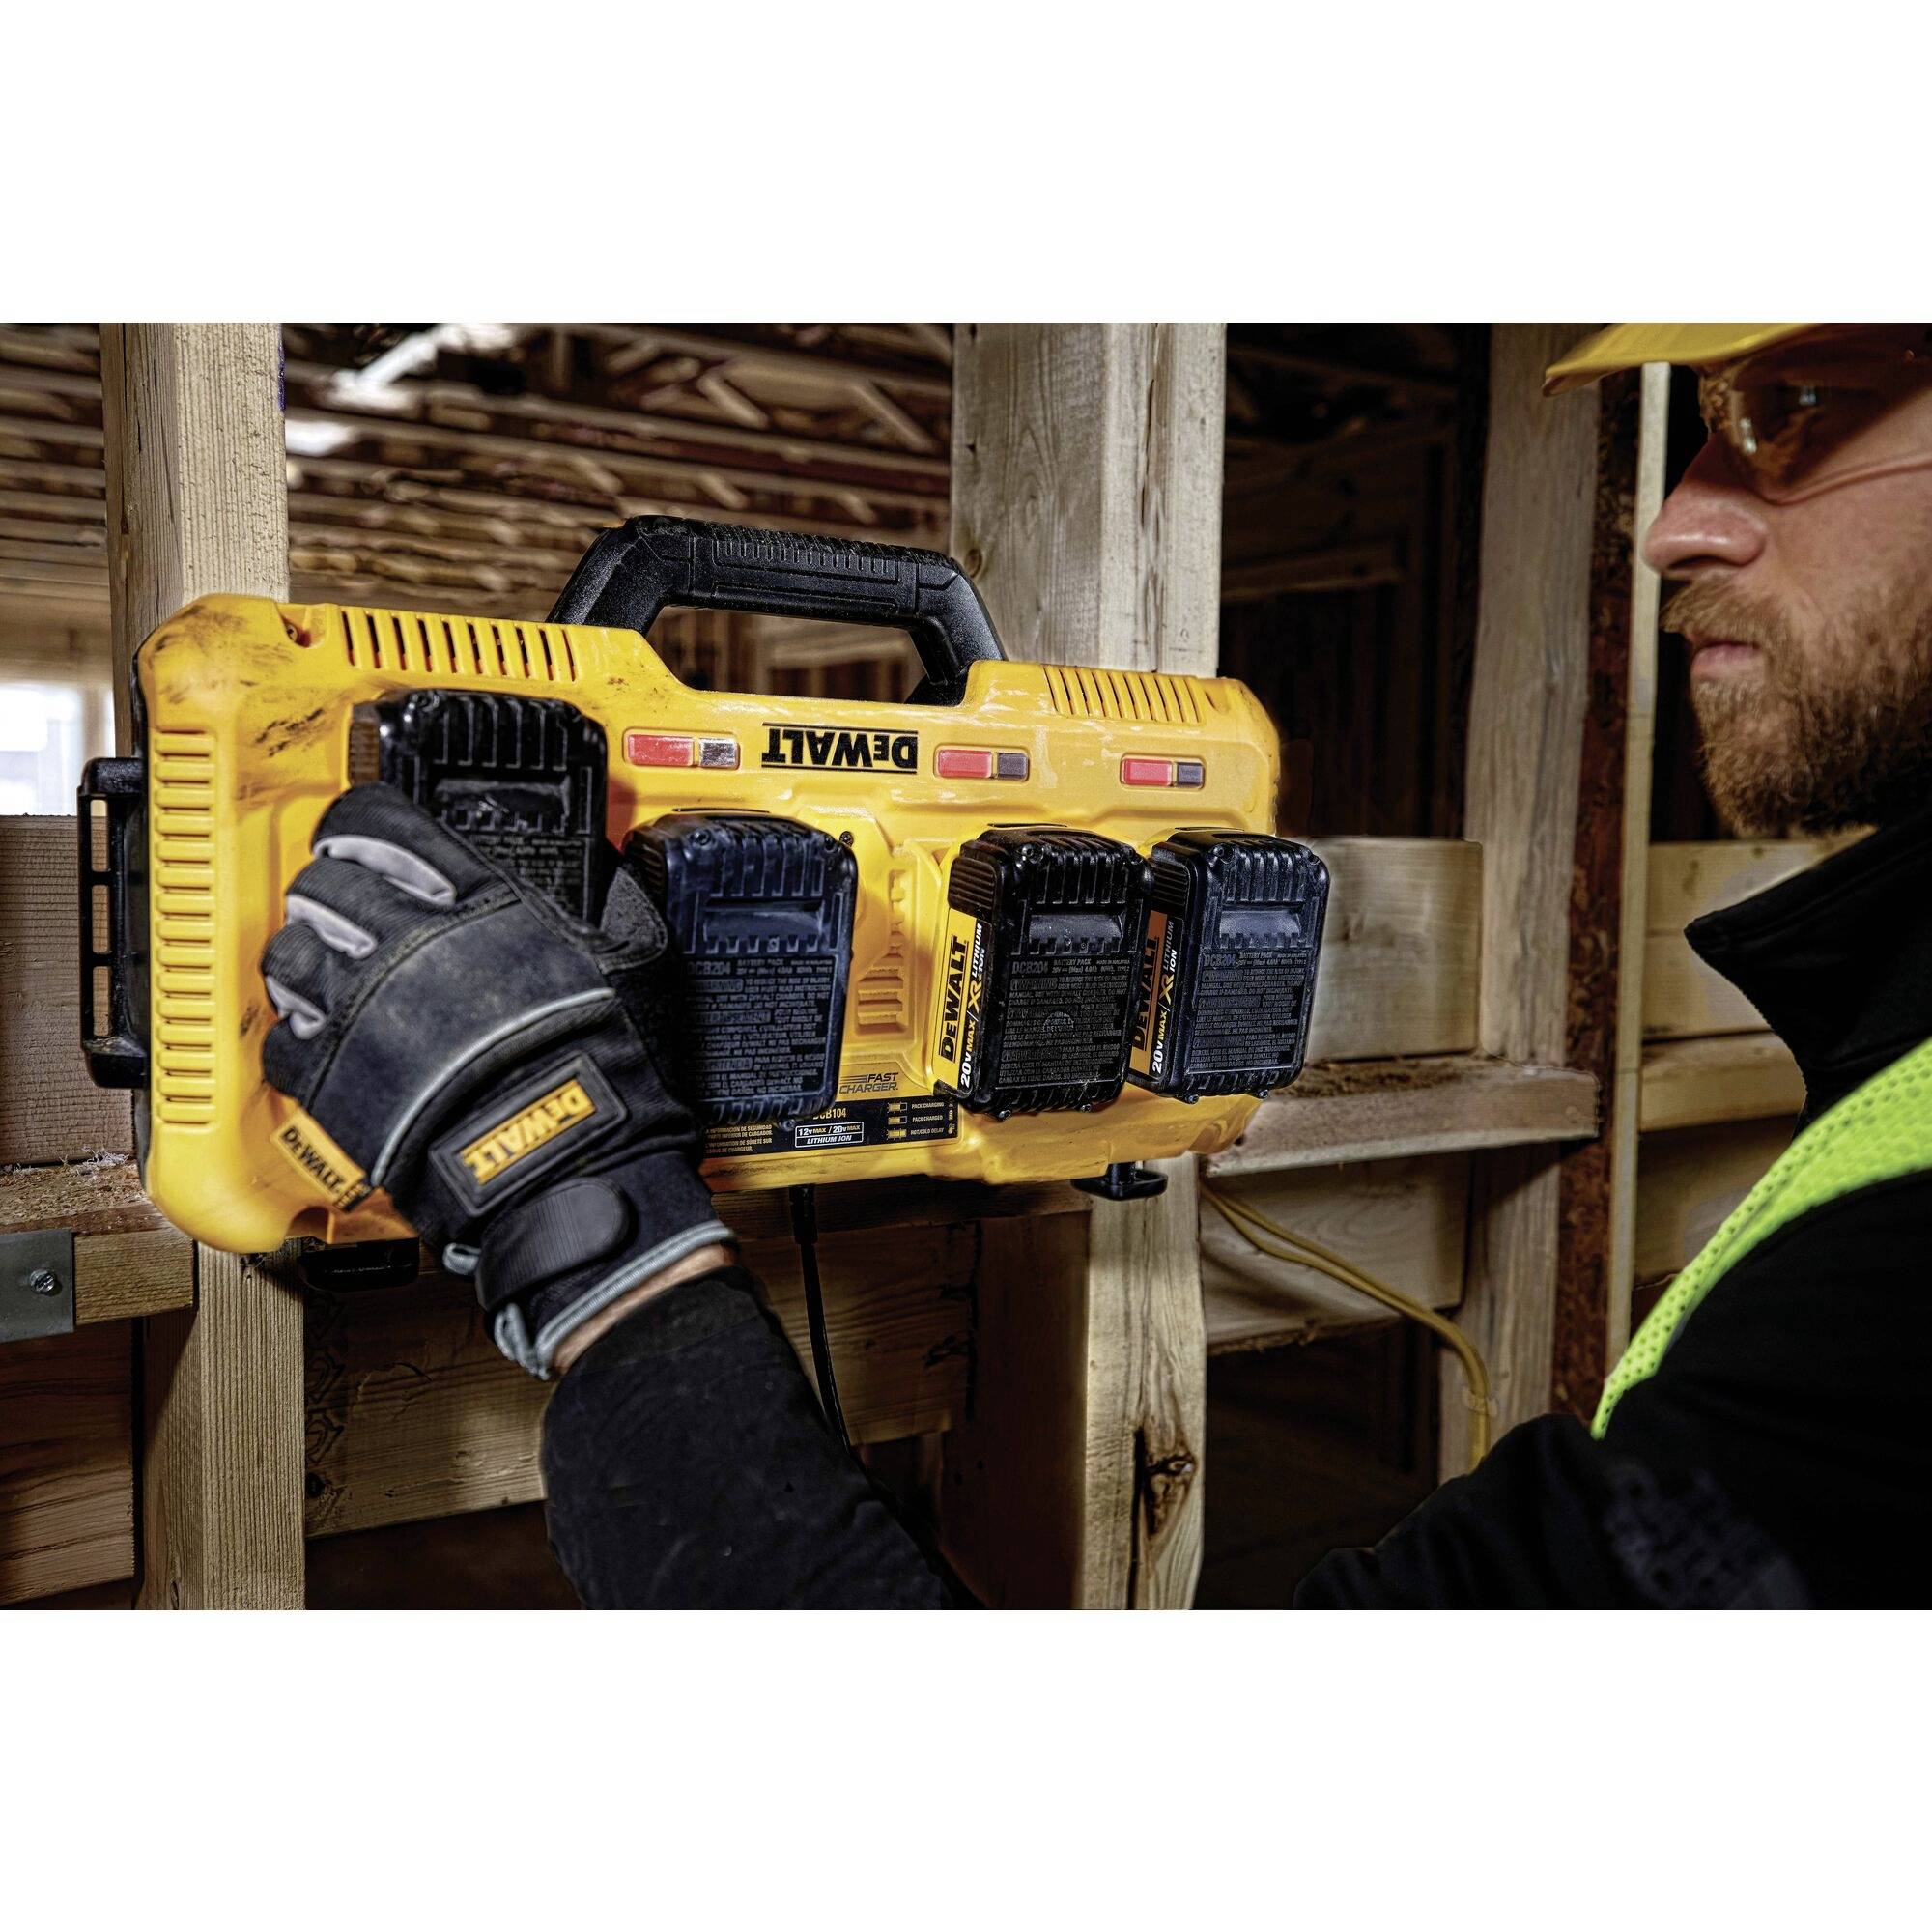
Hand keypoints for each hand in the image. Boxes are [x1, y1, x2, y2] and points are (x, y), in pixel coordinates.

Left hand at [260, 784, 731, 1375]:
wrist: (560, 1161)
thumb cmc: (595, 1072)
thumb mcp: (611, 964)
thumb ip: (583, 916)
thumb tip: (605, 885)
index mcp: (476, 903)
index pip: (385, 825)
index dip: (364, 823)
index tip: (362, 833)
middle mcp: (407, 941)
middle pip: (323, 880)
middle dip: (329, 887)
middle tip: (345, 905)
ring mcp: (359, 1006)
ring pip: (287, 950)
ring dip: (303, 954)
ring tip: (326, 969)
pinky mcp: (328, 1073)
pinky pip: (279, 1035)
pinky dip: (295, 1032)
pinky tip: (323, 1037)